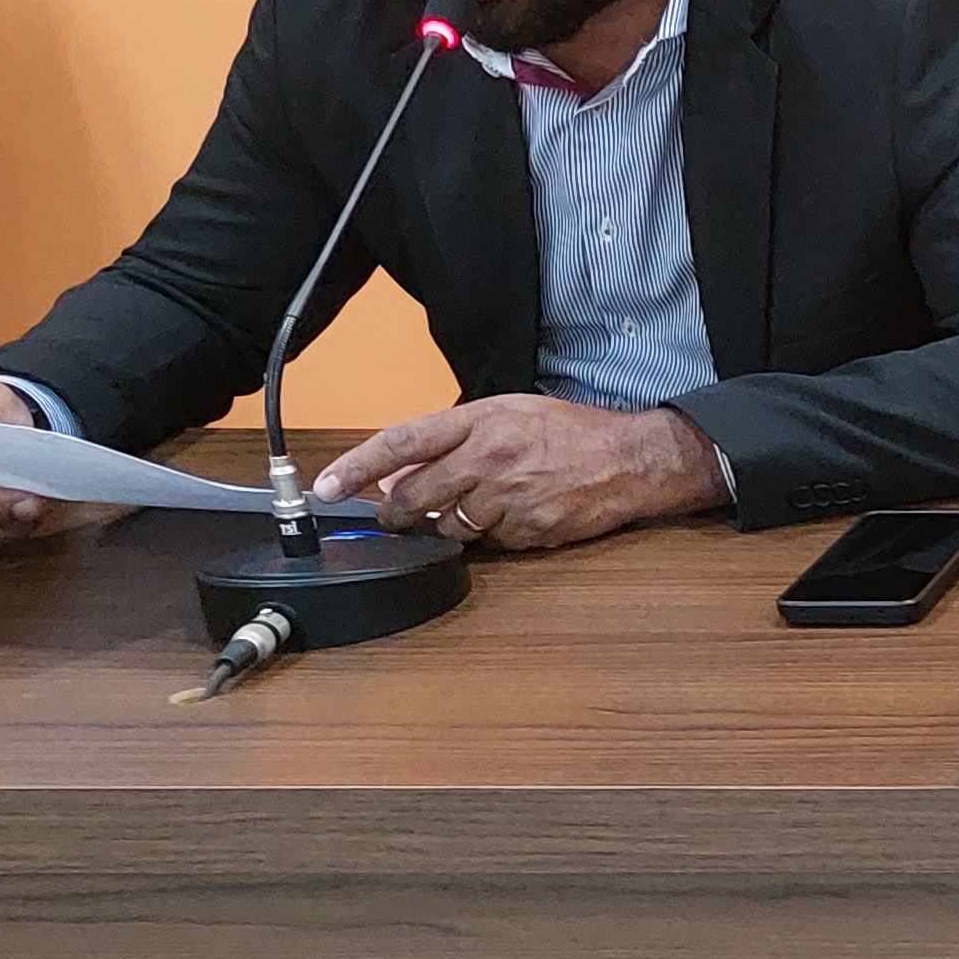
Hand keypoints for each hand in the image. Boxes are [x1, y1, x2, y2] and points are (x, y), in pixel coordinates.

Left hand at [312, 396, 728, 551]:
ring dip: (451, 525)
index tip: (326, 488)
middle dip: (398, 513)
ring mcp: (510, 498)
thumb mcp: (508, 415)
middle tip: (396, 517)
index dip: (357, 468)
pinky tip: (516, 516)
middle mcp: (489, 458)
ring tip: (479, 506)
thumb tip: (403, 473)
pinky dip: (492, 536)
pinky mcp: (530, 530)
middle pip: (417, 497)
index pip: (401, 444)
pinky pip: (490, 543)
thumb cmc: (570, 432)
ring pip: (451, 526)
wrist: (632, 459)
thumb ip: (454, 440)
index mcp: (480, 422)